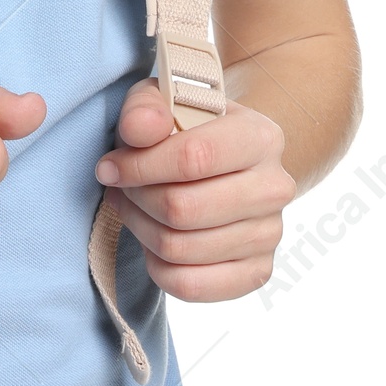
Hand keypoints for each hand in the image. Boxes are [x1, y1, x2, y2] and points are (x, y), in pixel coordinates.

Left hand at [95, 76, 293, 301]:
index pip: (192, 158)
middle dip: (137, 199)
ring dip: (141, 229)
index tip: (109, 167)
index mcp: (260, 136)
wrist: (226, 160)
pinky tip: (152, 240)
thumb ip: (145, 108)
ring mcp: (270, 234)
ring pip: (181, 249)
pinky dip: (157, 267)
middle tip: (121, 187)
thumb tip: (138, 131)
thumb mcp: (162, 100)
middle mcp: (275, 187)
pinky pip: (191, 285)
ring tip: (133, 207)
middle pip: (183, 209)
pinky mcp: (257, 272)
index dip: (139, 167)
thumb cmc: (186, 127)